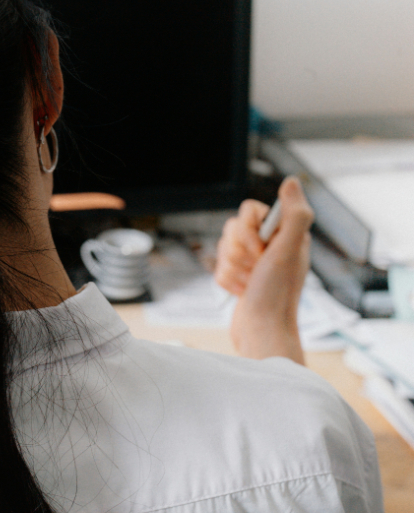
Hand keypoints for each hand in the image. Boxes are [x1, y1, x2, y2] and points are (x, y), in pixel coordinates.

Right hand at [214, 177, 313, 364]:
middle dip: (238, 252)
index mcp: (285, 233)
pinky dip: (226, 282)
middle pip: (232, 229)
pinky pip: (218, 268)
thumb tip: (292, 181)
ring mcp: (254, 262)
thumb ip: (294, 214)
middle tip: (256, 270)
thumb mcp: (288, 250)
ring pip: (222, 248)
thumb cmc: (277, 294)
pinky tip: (242, 293)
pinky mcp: (239, 277)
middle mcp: (270, 245)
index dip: (248, 230)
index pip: (249, 209)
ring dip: (232, 269)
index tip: (261, 250)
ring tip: (249, 284)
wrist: (261, 331)